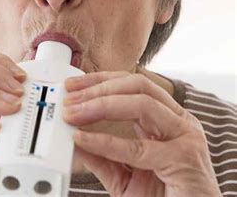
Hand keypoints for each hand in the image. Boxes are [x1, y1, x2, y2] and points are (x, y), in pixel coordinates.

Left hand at [63, 72, 219, 196]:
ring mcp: (184, 138)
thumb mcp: (122, 173)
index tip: (72, 86)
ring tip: (74, 114)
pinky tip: (84, 140)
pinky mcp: (184, 160)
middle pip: (137, 85)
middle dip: (98, 89)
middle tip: (69, 99)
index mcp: (166, 118)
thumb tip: (70, 138)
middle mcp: (178, 122)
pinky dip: (106, 141)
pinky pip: (139, 147)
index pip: (131, 84)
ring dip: (101, 105)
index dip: (100, 80)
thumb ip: (99, 155)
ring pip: (142, 104)